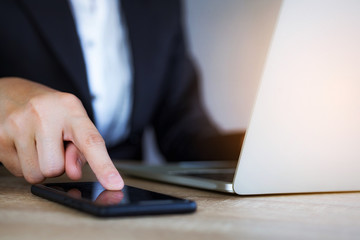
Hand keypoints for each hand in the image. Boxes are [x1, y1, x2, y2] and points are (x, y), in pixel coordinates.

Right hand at [0, 77, 123, 189]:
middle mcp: (43, 113)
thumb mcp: (73, 122)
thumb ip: (81, 149)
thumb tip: (74, 172)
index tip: (114, 183)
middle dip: (57, 165)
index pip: (90, 140)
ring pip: (37, 175)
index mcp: (70, 108)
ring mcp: (18, 124)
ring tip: (38, 145)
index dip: (104, 165)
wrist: (11, 93)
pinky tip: (25, 146)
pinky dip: (25, 165)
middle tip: (53, 146)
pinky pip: (19, 173)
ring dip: (41, 167)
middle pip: (56, 169)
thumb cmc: (50, 111)